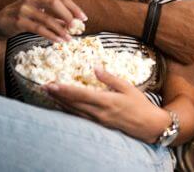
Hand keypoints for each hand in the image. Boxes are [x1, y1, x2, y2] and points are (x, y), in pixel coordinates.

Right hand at [0, 0, 86, 42]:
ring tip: (69, 38)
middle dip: (69, 16)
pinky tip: (58, 40)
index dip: (74, 8)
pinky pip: (38, 28)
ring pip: (47, 18)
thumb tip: (72, 24)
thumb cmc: (22, 16)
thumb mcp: (38, 12)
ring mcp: (24, 9)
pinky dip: (50, 35)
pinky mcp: (18, 21)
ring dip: (61, 29)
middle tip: (78, 28)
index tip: (84, 19)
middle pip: (55, 3)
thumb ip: (54, 15)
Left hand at [45, 67, 172, 142]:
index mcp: (107, 101)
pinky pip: (80, 117)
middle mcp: (99, 113)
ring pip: (74, 111)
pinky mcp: (99, 124)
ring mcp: (98, 120)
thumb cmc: (140, 104)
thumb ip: (110, 78)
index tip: (53, 84)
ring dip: (60, 103)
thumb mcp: (127, 87)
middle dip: (58, 95)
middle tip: (44, 87)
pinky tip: (61, 106)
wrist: (149, 126)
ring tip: (48, 94)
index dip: (65, 90)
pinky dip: (69, 110)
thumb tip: (95, 67)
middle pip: (74, 103)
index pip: (81, 95)